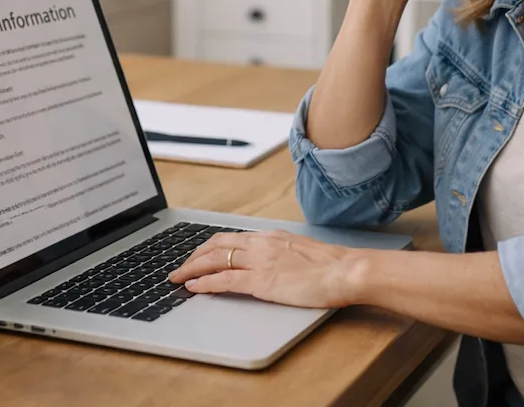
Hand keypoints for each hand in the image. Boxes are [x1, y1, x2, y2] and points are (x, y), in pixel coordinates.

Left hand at [168, 230, 363, 308]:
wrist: (345, 270)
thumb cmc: (332, 265)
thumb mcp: (302, 251)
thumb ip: (284, 254)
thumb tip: (277, 262)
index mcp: (271, 236)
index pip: (231, 237)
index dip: (209, 246)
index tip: (199, 254)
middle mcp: (261, 244)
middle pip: (216, 244)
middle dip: (193, 255)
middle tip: (180, 267)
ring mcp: (259, 261)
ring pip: (214, 259)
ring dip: (191, 269)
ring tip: (178, 278)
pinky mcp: (261, 281)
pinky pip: (224, 280)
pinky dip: (204, 283)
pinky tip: (194, 288)